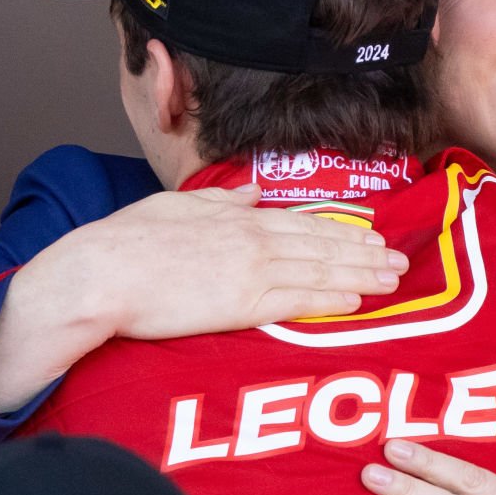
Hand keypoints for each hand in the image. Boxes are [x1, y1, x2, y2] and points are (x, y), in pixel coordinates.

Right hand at [0, 187, 406, 414]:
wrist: (96, 274)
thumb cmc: (124, 243)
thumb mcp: (176, 205)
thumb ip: (222, 201)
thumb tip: (254, 190)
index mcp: (236, 218)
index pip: (302, 222)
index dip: (341, 228)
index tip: (370, 233)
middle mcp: (251, 240)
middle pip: (321, 245)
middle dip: (364, 251)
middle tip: (399, 258)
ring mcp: (249, 271)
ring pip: (318, 271)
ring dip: (359, 274)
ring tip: (391, 278)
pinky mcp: (240, 303)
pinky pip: (296, 301)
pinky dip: (329, 299)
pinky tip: (356, 301)